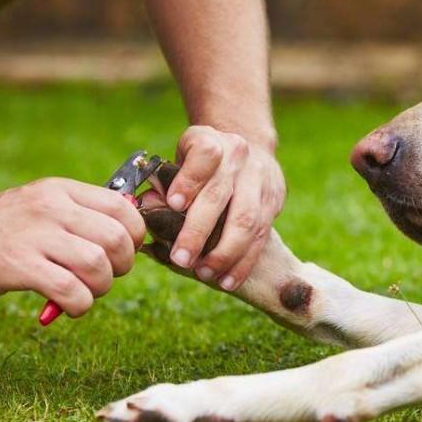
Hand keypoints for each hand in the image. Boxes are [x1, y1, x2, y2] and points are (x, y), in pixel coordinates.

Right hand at [0, 178, 145, 316]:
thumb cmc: (2, 230)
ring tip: (85, 292)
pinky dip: (80, 305)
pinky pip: (71, 290)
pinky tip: (69, 306)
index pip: (122, 206)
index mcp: (61, 190)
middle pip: (117, 237)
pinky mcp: (18, 265)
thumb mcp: (43, 206)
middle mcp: (51, 207)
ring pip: (98, 264)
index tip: (125, 250)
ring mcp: (34, 235)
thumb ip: (82, 216)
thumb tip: (130, 236)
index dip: (135, 234)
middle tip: (106, 275)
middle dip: (123, 265)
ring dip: (101, 287)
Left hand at [165, 125, 285, 290]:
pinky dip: (243, 262)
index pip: (204, 156)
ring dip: (224, 253)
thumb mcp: (182, 159)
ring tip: (205, 273)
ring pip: (247, 220)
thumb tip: (147, 207)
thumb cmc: (203, 163)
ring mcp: (260, 180)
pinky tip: (227, 280)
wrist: (249, 148)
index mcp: (211, 141)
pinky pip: (260, 237)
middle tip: (181, 259)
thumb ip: (166, 182)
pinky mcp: (274, 201)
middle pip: (221, 195)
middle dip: (199, 231)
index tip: (174, 203)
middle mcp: (239, 157)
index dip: (189, 179)